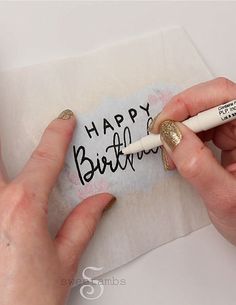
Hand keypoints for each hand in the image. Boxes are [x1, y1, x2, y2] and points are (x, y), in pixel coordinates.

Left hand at [0, 109, 114, 304]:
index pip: (45, 158)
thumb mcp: (63, 261)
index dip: (57, 135)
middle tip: (10, 106)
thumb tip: (101, 200)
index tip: (64, 120)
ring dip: (0, 158)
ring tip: (10, 152)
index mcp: (23, 206)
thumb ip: (83, 223)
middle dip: (4, 129)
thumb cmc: (27, 300)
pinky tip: (6, 184)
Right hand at [149, 77, 235, 244]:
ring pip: (204, 115)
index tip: (164, 123)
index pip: (224, 96)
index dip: (189, 103)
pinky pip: (203, 130)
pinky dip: (185, 139)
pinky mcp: (231, 141)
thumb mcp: (224, 197)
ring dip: (181, 130)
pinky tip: (180, 153)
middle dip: (181, 117)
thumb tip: (171, 135)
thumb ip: (197, 166)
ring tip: (170, 151)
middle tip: (161, 135)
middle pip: (211, 101)